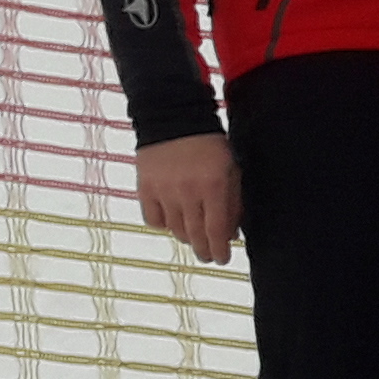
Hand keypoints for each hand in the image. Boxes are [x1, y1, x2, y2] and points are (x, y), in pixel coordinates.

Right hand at [135, 132, 239, 262]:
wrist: (174, 120)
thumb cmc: (209, 145)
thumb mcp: (231, 170)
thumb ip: (233, 203)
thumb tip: (231, 234)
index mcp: (213, 186)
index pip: (216, 230)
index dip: (220, 250)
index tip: (222, 259)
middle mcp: (187, 192)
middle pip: (195, 235)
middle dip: (204, 251)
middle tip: (209, 256)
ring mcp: (164, 191)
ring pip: (175, 230)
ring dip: (187, 237)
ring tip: (193, 235)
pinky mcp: (145, 188)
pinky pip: (153, 220)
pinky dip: (163, 224)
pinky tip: (172, 219)